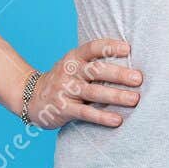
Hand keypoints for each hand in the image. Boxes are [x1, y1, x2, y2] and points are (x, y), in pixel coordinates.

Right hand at [26, 38, 141, 128]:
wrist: (30, 97)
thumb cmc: (64, 81)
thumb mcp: (74, 66)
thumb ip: (95, 63)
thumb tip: (131, 63)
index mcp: (74, 58)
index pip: (92, 48)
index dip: (109, 47)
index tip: (128, 49)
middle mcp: (69, 72)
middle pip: (96, 70)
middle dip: (118, 74)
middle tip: (138, 78)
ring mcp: (65, 91)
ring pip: (93, 92)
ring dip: (115, 96)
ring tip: (135, 99)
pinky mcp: (63, 109)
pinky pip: (85, 113)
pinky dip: (102, 117)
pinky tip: (117, 120)